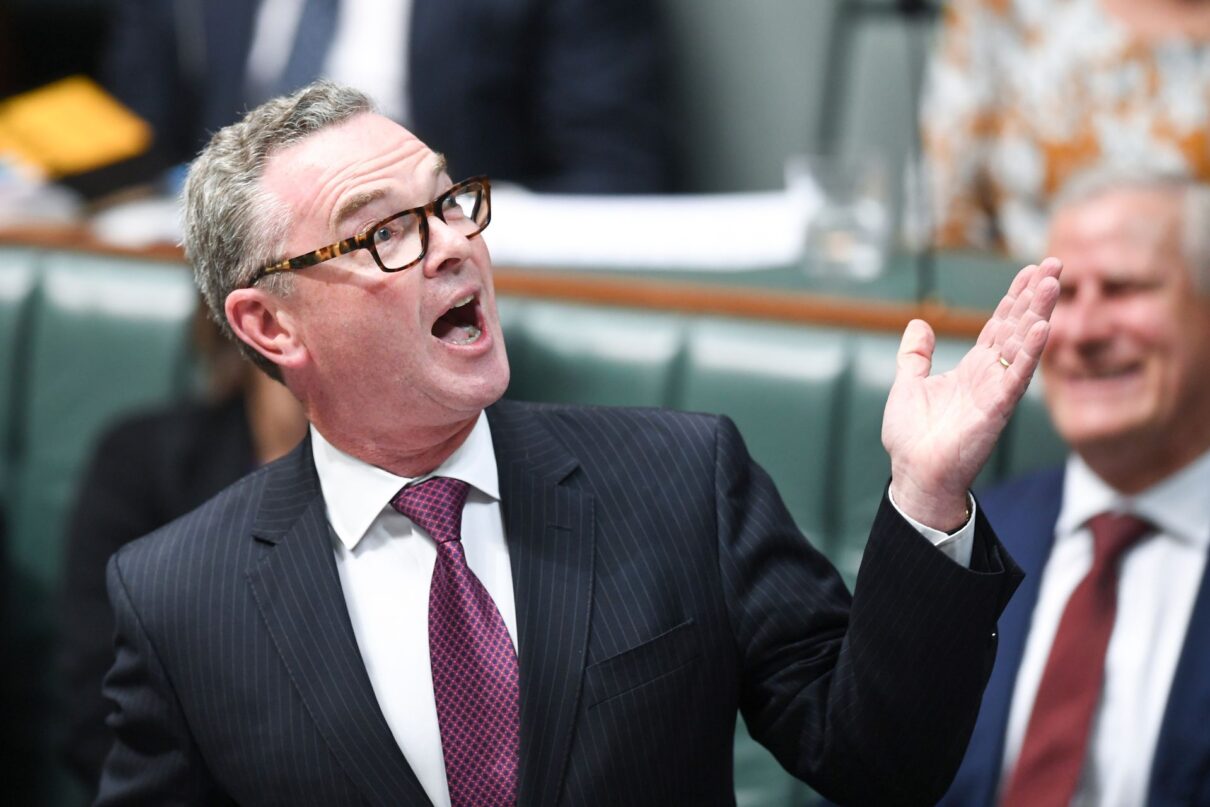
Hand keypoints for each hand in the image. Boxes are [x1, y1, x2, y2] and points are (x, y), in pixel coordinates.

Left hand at [883, 258, 1061, 529]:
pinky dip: (1030, 353)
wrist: (913, 474)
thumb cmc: (913, 438)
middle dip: (1036, 296)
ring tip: (1053, 283)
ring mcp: (996, 392)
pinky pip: (1016, 377)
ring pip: (1023, 346)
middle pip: (1018, 328)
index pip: (1000, 325)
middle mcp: (990, 376)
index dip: (1015, 298)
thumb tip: (918, 324)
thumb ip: (915, 356)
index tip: (1031, 270)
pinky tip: (1042, 328)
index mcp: (973, 369)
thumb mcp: (908, 385)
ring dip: (1039, 314)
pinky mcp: (995, 410)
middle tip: (1055, 264)